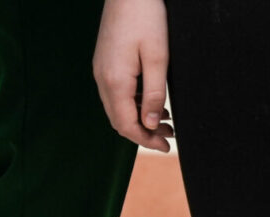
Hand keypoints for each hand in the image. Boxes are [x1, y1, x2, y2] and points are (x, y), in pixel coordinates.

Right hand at [95, 0, 171, 151]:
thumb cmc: (146, 16)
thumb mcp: (158, 56)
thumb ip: (154, 93)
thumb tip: (150, 125)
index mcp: (115, 81)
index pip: (127, 125)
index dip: (146, 141)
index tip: (166, 147)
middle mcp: (102, 79)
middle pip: (119, 120)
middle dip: (144, 133)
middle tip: (168, 138)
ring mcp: (101, 71)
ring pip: (117, 108)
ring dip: (139, 119)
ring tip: (165, 122)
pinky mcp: (105, 63)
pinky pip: (116, 93)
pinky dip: (134, 104)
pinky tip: (151, 101)